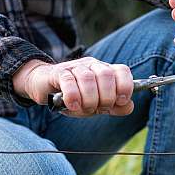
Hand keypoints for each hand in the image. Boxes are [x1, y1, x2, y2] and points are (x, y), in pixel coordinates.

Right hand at [12, 58, 133, 116]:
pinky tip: (72, 105)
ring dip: (89, 99)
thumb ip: (115, 107)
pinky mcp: (58, 72)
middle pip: (106, 75)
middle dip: (106, 97)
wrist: (45, 89)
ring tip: (84, 108)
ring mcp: (75, 67)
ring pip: (87, 78)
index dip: (125, 86)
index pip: (122, 70)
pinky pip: (68, 80)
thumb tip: (129, 106)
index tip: (120, 101)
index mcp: (105, 71)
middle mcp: (92, 66)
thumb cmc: (76, 97)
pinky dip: (73, 95)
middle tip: (99, 109)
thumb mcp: (98, 104)